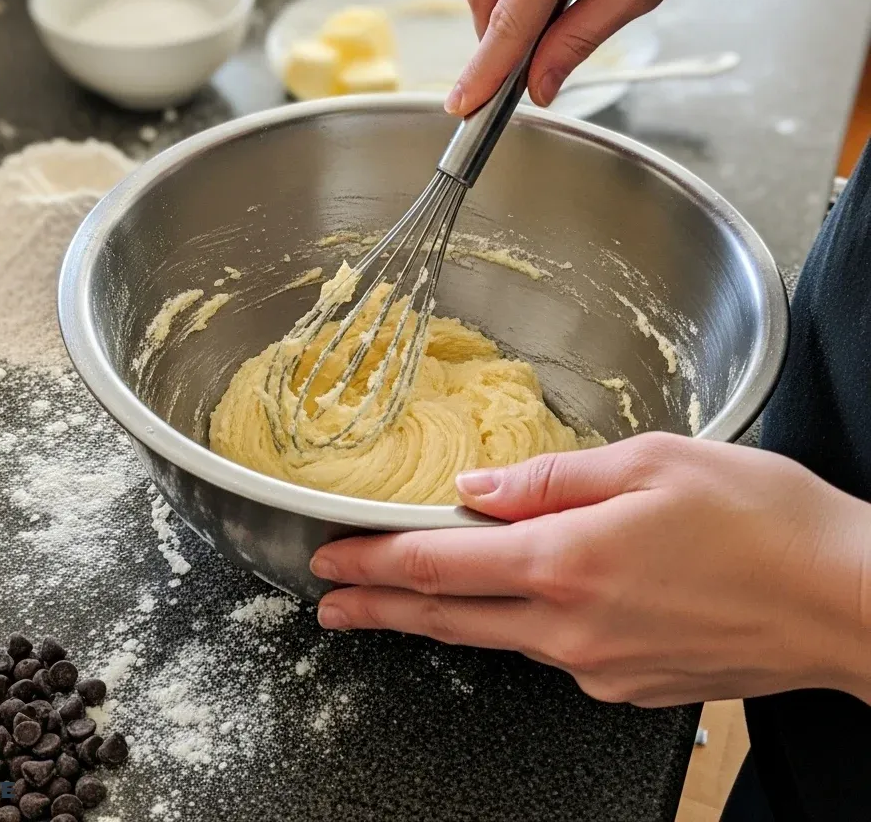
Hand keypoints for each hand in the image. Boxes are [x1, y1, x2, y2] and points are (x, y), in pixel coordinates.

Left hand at [311, 434, 870, 707]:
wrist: (847, 601)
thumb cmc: (762, 519)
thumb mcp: (650, 462)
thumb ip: (550, 478)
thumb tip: (475, 491)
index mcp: (567, 560)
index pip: (435, 567)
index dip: (372, 565)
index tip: (330, 563)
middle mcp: (572, 627)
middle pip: (446, 618)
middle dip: (378, 609)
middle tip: (329, 606)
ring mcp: (600, 666)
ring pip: (496, 637)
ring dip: (441, 618)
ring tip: (398, 605)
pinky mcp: (629, 684)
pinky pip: (553, 651)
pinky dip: (516, 625)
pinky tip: (517, 604)